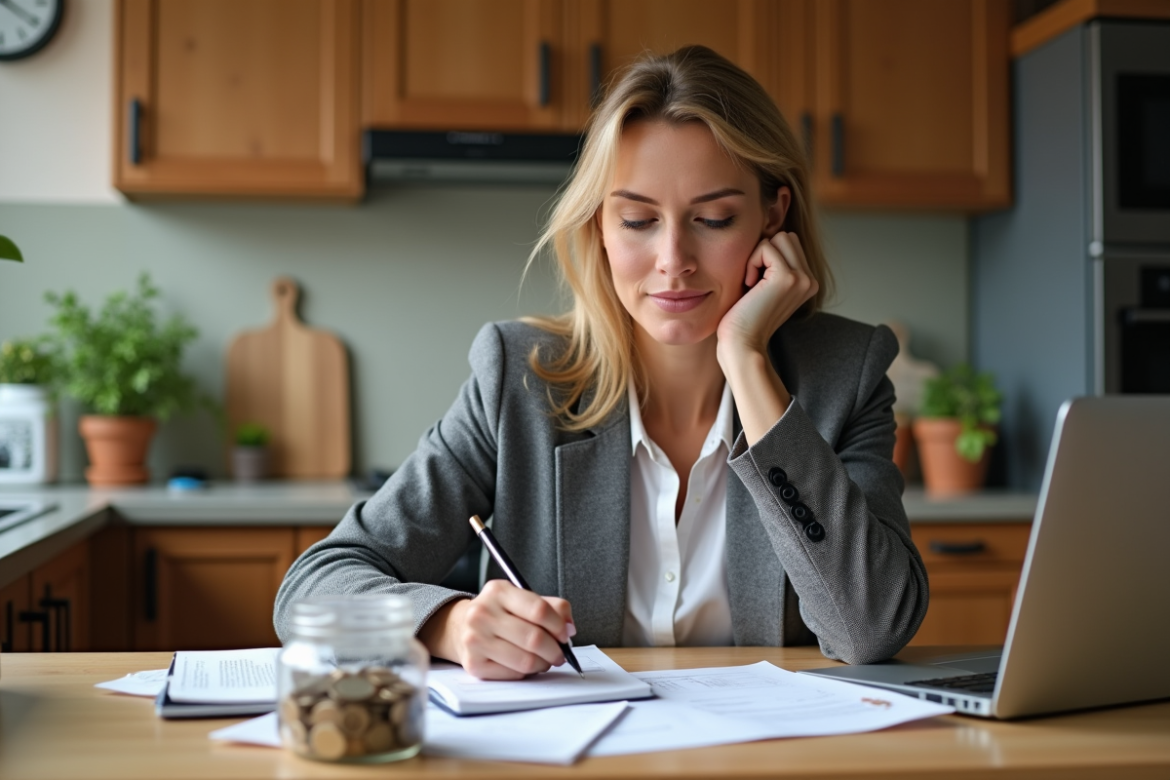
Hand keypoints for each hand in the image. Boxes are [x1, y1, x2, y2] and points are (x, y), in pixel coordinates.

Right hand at [419, 580, 575, 679]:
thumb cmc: (499, 613)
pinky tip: (526, 664)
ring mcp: (475, 640)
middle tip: (560, 653)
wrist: (461, 627)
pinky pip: (513, 674)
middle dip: (555, 650)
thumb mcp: (522, 599)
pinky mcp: (473, 664)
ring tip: (545, 660)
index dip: (559, 626)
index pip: (539, 610)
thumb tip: (569, 627)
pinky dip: (526, 672)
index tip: (566, 634)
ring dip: (543, 664)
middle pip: (534, 638)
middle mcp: (482, 613)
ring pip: (525, 660)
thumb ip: (552, 607)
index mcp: (498, 591)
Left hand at [716, 231, 818, 360]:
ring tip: (753, 283)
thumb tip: (769, 233)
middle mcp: (810, 279)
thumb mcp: (763, 287)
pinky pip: (765, 247)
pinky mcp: (787, 277)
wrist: (742, 345)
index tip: (757, 284)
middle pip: (786, 236)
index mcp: (807, 282)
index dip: (766, 256)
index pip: (788, 243)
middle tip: (754, 282)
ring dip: (758, 256)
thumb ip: (772, 265)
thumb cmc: (743, 318)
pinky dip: (751, 263)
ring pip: (779, 237)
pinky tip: (750, 286)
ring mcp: (802, 278)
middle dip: (764, 252)